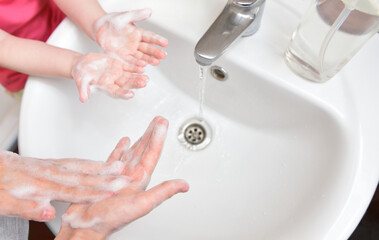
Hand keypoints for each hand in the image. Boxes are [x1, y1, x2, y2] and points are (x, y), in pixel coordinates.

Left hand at [0, 151, 130, 221]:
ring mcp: (53, 166)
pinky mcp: (53, 164)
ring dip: (103, 168)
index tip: (113, 194)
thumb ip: (26, 208)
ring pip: (83, 167)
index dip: (94, 194)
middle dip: (108, 178)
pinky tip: (99, 164)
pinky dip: (91, 163)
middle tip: (127, 177)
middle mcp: (51, 173)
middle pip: (84, 177)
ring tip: (121, 166)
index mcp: (41, 185)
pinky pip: (76, 162)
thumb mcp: (3, 201)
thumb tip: (48, 213)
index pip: (73, 191)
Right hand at [56, 117, 188, 239]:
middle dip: (152, 134)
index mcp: (140, 180)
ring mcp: (118, 176)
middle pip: (144, 150)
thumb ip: (163, 192)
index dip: (158, 137)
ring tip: (146, 128)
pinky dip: (120, 149)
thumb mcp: (141, 204)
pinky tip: (124, 142)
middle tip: (158, 120)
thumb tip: (184, 185)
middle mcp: (131, 177)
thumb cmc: (110, 219)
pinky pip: (114, 159)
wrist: (85, 226)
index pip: (152, 153)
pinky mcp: (105, 177)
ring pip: (131, 152)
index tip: (162, 122)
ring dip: (139, 140)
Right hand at [72, 53, 147, 101]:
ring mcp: (117, 74)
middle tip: (143, 83)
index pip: (116, 92)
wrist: (83, 64)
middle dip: (135, 84)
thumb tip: (83, 99)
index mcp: (106, 87)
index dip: (123, 94)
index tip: (131, 95)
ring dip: (138, 77)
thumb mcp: (80, 81)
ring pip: (130, 76)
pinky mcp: (119, 65)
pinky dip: (135, 66)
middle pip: (126, 84)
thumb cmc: (81, 74)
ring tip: (147, 77)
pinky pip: (129, 66)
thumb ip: (83, 89)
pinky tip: (143, 66)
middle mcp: (114, 82)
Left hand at [93, 9, 167, 66]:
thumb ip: (137, 15)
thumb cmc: (112, 21)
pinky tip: (143, 67)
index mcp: (138, 33)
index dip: (157, 40)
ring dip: (149, 60)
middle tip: (163, 55)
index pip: (150, 37)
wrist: (99, 28)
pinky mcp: (122, 57)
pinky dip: (136, 64)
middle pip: (148, 49)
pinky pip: (130, 61)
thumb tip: (149, 11)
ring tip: (156, 62)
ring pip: (141, 57)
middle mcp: (136, 43)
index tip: (165, 43)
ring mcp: (130, 51)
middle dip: (156, 52)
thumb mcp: (125, 17)